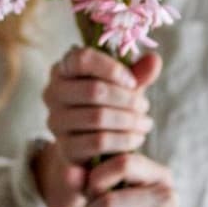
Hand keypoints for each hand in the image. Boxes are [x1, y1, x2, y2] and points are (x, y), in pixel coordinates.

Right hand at [33, 46, 158, 206]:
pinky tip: (137, 138)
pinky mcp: (64, 147)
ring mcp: (55, 121)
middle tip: (145, 106)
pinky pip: (98, 142)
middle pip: (94, 90)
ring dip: (129, 120)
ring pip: (97, 117)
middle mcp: (52, 92)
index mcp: (64, 68)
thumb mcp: (123, 86)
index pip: (83, 59)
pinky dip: (123, 140)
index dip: (112, 68)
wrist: (91, 145)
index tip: (133, 81)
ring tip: (145, 123)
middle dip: (127, 99)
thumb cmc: (109, 105)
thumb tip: (155, 60)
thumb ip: (138, 73)